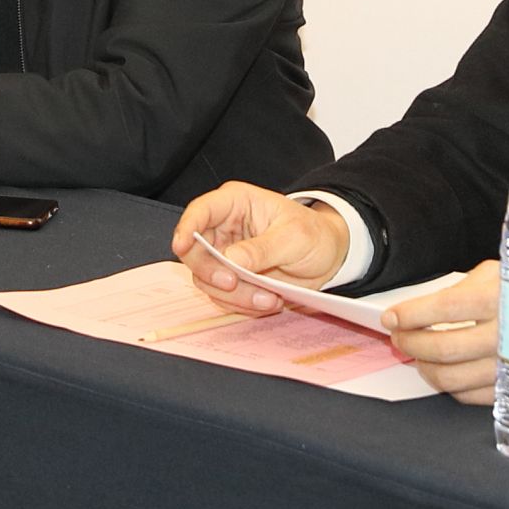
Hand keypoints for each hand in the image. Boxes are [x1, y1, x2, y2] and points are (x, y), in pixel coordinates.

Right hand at [171, 182, 350, 313]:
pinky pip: (223, 297)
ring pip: (207, 280)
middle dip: (211, 272)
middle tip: (234, 283)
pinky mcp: (231, 279)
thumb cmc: (313, 234)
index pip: (200, 211)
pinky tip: (269, 301)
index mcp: (236, 203)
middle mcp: (224, 228)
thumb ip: (262, 248)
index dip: (186, 228)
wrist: (327, 256)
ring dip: (235, 295)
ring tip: (268, 298)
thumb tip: (231, 260)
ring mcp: (225, 255)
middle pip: (194, 251)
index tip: (181, 246)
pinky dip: (243, 305)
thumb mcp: (294, 237)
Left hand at [382, 261, 498, 401]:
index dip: (410, 314)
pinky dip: (448, 386)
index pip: (444, 308)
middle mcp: (506, 335)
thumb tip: (425, 306)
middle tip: (399, 335)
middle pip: (442, 348)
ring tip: (417, 354)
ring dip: (424, 367)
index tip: (392, 317)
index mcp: (501, 298)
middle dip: (409, 342)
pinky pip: (469, 396)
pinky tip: (443, 370)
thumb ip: (465, 288)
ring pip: (451, 378)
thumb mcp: (503, 273)